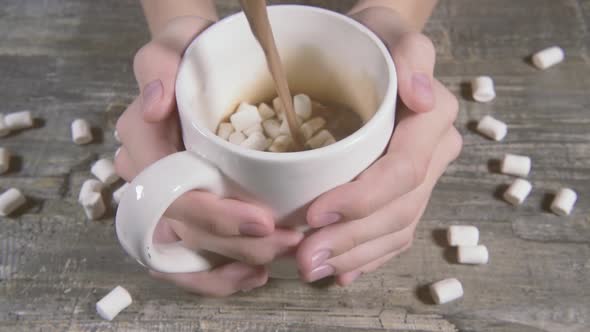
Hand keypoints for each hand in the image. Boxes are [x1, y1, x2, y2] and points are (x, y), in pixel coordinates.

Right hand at [115, 17, 302, 295]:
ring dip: (231, 264)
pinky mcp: (184, 213)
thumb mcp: (171, 49)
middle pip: (183, 232)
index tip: (263, 220)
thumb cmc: (186, 56)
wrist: (193, 65)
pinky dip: (220, 273)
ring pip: (184, 253)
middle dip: (237, 245)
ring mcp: (163, 201)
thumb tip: (156, 106)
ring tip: (277, 259)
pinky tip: (255, 272)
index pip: (170, 196)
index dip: (215, 216)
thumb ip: (158, 70)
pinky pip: (191, 257)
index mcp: (141, 146)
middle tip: (289, 241)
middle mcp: (145, 182)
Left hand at [296, 7, 462, 284]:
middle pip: (398, 209)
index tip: (315, 215)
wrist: (377, 52)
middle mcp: (435, 152)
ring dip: (355, 255)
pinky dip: (368, 255)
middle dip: (351, 239)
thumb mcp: (389, 30)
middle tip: (304, 258)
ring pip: (396, 228)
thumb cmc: (374, 39)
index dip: (361, 199)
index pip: (402, 170)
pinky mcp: (408, 191)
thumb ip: (410, 55)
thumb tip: (420, 98)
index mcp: (431, 119)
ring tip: (312, 268)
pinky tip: (341, 270)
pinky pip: (395, 231)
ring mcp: (424, 176)